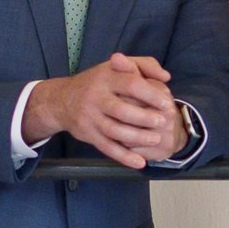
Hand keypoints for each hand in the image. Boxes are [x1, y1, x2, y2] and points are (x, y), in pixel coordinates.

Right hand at [24, 53, 183, 169]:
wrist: (62, 100)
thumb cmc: (99, 82)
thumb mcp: (119, 66)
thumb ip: (145, 65)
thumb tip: (166, 76)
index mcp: (106, 77)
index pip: (130, 84)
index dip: (150, 94)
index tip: (166, 103)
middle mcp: (95, 97)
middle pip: (121, 109)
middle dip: (144, 117)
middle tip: (163, 122)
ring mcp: (89, 117)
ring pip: (114, 130)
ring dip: (137, 137)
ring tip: (156, 139)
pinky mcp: (87, 134)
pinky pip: (106, 147)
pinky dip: (123, 157)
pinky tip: (139, 162)